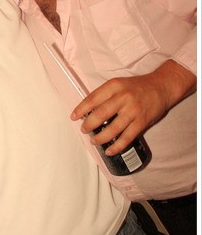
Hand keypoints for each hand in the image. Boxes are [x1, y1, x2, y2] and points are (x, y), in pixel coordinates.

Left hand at [70, 61, 195, 154]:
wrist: (161, 87)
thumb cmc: (137, 86)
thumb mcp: (119, 84)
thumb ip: (105, 94)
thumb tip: (88, 110)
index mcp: (114, 86)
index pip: (93, 98)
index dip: (81, 109)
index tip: (73, 116)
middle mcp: (123, 97)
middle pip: (100, 114)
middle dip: (88, 125)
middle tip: (84, 130)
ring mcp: (133, 111)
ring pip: (112, 128)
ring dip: (100, 137)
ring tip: (94, 141)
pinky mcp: (142, 122)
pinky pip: (126, 137)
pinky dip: (116, 146)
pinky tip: (109, 150)